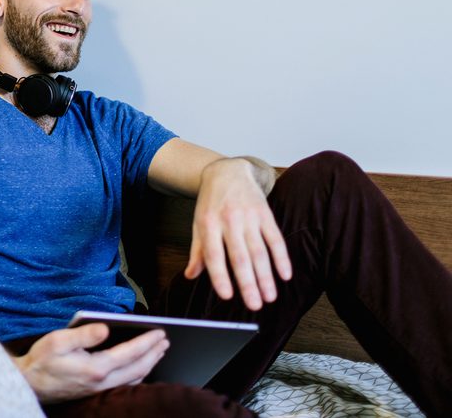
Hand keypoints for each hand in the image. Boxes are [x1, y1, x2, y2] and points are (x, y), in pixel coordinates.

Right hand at [12, 323, 168, 403]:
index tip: (161, 332)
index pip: (130, 353)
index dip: (147, 342)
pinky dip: (139, 374)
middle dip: (154, 353)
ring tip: (158, 351)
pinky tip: (140, 368)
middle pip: (138, 368)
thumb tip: (106, 328)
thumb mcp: (58, 341)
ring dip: (149, 364)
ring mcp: (100, 389)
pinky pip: (126, 385)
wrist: (29, 384)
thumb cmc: (42, 359)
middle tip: (166, 340)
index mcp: (96, 367)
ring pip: (134, 379)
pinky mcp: (96, 392)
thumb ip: (84, 334)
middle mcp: (102, 381)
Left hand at [185, 158, 291, 309]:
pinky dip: (281, 258)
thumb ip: (197, 251)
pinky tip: (285, 275)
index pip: (214, 255)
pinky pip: (275, 239)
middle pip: (240, 256)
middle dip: (248, 283)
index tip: (227, 296)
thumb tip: (191, 275)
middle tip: (255, 305)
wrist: (227, 172)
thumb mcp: (198, 223)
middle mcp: (229, 221)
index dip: (220, 276)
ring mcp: (249, 217)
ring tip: (270, 297)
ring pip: (259, 251)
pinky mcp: (265, 214)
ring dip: (266, 276)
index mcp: (208, 224)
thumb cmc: (211, 204)